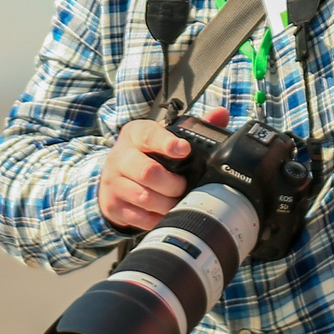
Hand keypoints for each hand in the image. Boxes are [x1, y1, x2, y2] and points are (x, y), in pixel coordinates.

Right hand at [98, 108, 228, 230]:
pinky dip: (157, 219)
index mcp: (134, 134)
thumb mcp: (161, 136)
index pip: (149, 135)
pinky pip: (139, 218)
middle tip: (184, 187)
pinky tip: (165, 215)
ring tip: (178, 202)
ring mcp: (114, 183)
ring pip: (144, 197)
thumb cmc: (145, 154)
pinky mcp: (113, 206)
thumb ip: (191, 127)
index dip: (167, 143)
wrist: (112, 176)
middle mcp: (120, 157)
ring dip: (167, 204)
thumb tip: (221, 114)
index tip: (185, 149)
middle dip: (173, 184)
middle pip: (148, 171)